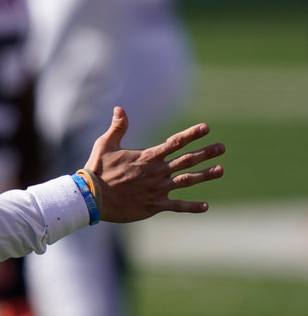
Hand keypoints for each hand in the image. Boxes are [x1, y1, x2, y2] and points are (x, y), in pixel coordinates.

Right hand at [84, 107, 224, 222]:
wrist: (92, 197)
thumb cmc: (97, 170)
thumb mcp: (105, 144)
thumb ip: (117, 127)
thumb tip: (119, 108)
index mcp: (148, 157)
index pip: (175, 142)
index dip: (191, 134)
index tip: (206, 128)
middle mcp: (157, 172)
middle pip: (187, 160)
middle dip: (206, 153)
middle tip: (221, 148)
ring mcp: (157, 189)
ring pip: (187, 181)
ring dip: (205, 175)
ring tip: (220, 170)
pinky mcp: (154, 205)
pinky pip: (177, 206)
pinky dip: (191, 206)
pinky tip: (206, 206)